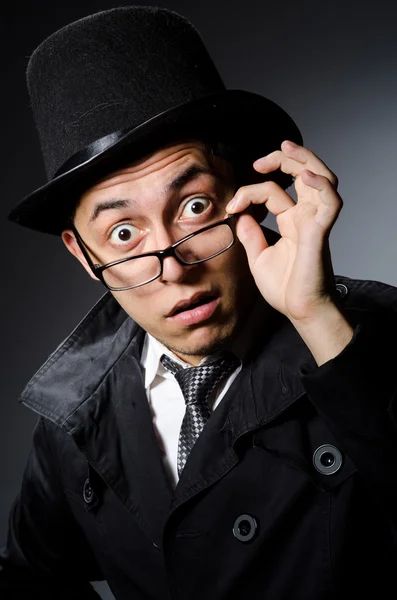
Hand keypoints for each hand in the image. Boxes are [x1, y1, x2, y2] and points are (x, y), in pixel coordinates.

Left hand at [226, 140, 341, 323]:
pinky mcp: (320, 233)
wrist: (299, 310)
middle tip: (260, 161)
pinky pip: (330, 202)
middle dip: (284, 159)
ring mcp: (315, 223)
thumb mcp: (258, 256)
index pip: (274, 191)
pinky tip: (304, 177)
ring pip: (322, 179)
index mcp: (292, 221)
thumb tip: (240, 214)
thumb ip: (250, 233)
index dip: (250, 191)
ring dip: (305, 160)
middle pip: (304, 173)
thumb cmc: (285, 288)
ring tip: (285, 151)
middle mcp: (305, 217)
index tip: (231, 206)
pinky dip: (321, 185)